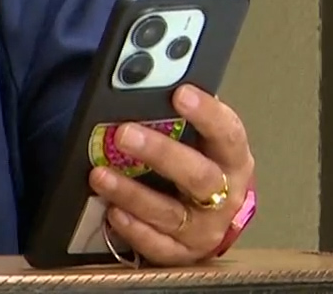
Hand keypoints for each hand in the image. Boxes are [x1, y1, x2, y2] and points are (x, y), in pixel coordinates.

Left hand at [87, 86, 254, 264]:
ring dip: (132, 193)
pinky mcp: (183, 253)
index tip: (180, 94)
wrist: (211, 215)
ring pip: (170, 213)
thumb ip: (180, 116)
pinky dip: (133, 229)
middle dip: (160, 153)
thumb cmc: (200, 165)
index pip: (227, 133)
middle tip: (125, 134)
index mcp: (232, 159)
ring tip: (100, 175)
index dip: (207, 113)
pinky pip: (157, 245)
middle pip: (198, 176)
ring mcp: (204, 228)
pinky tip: (112, 211)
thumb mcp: (199, 138)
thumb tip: (147, 79)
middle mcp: (224, 196)